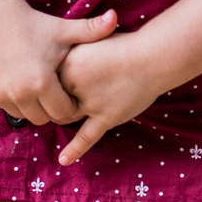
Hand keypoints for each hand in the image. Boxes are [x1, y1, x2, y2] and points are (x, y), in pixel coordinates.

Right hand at [0, 0, 117, 125]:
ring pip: (24, 115)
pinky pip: (5, 106)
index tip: (69, 91)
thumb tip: (115, 17)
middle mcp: (19, 93)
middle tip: (53, 90)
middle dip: (51, 109)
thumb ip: (92, 30)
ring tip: (36, 86)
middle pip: (43, 119)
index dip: (69, 105)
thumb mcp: (64, 30)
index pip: (63, 113)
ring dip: (32, 106)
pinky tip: (18, 81)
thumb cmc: (35, 25)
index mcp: (41, 82)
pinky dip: (13, 99)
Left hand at [56, 32, 168, 164]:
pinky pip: (86, 137)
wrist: (154, 56)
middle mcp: (74, 83)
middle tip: (68, 90)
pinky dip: (74, 149)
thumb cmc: (124, 46)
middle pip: (54, 100)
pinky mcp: (106, 117)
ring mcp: (90, 102)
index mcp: (69, 61)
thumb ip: (72, 53)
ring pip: (66, 116)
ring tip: (71, 108)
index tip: (54, 78)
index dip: (52, 79)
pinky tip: (63, 161)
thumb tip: (55, 67)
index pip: (47, 78)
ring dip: (67, 115)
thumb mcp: (90, 40)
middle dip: (57, 99)